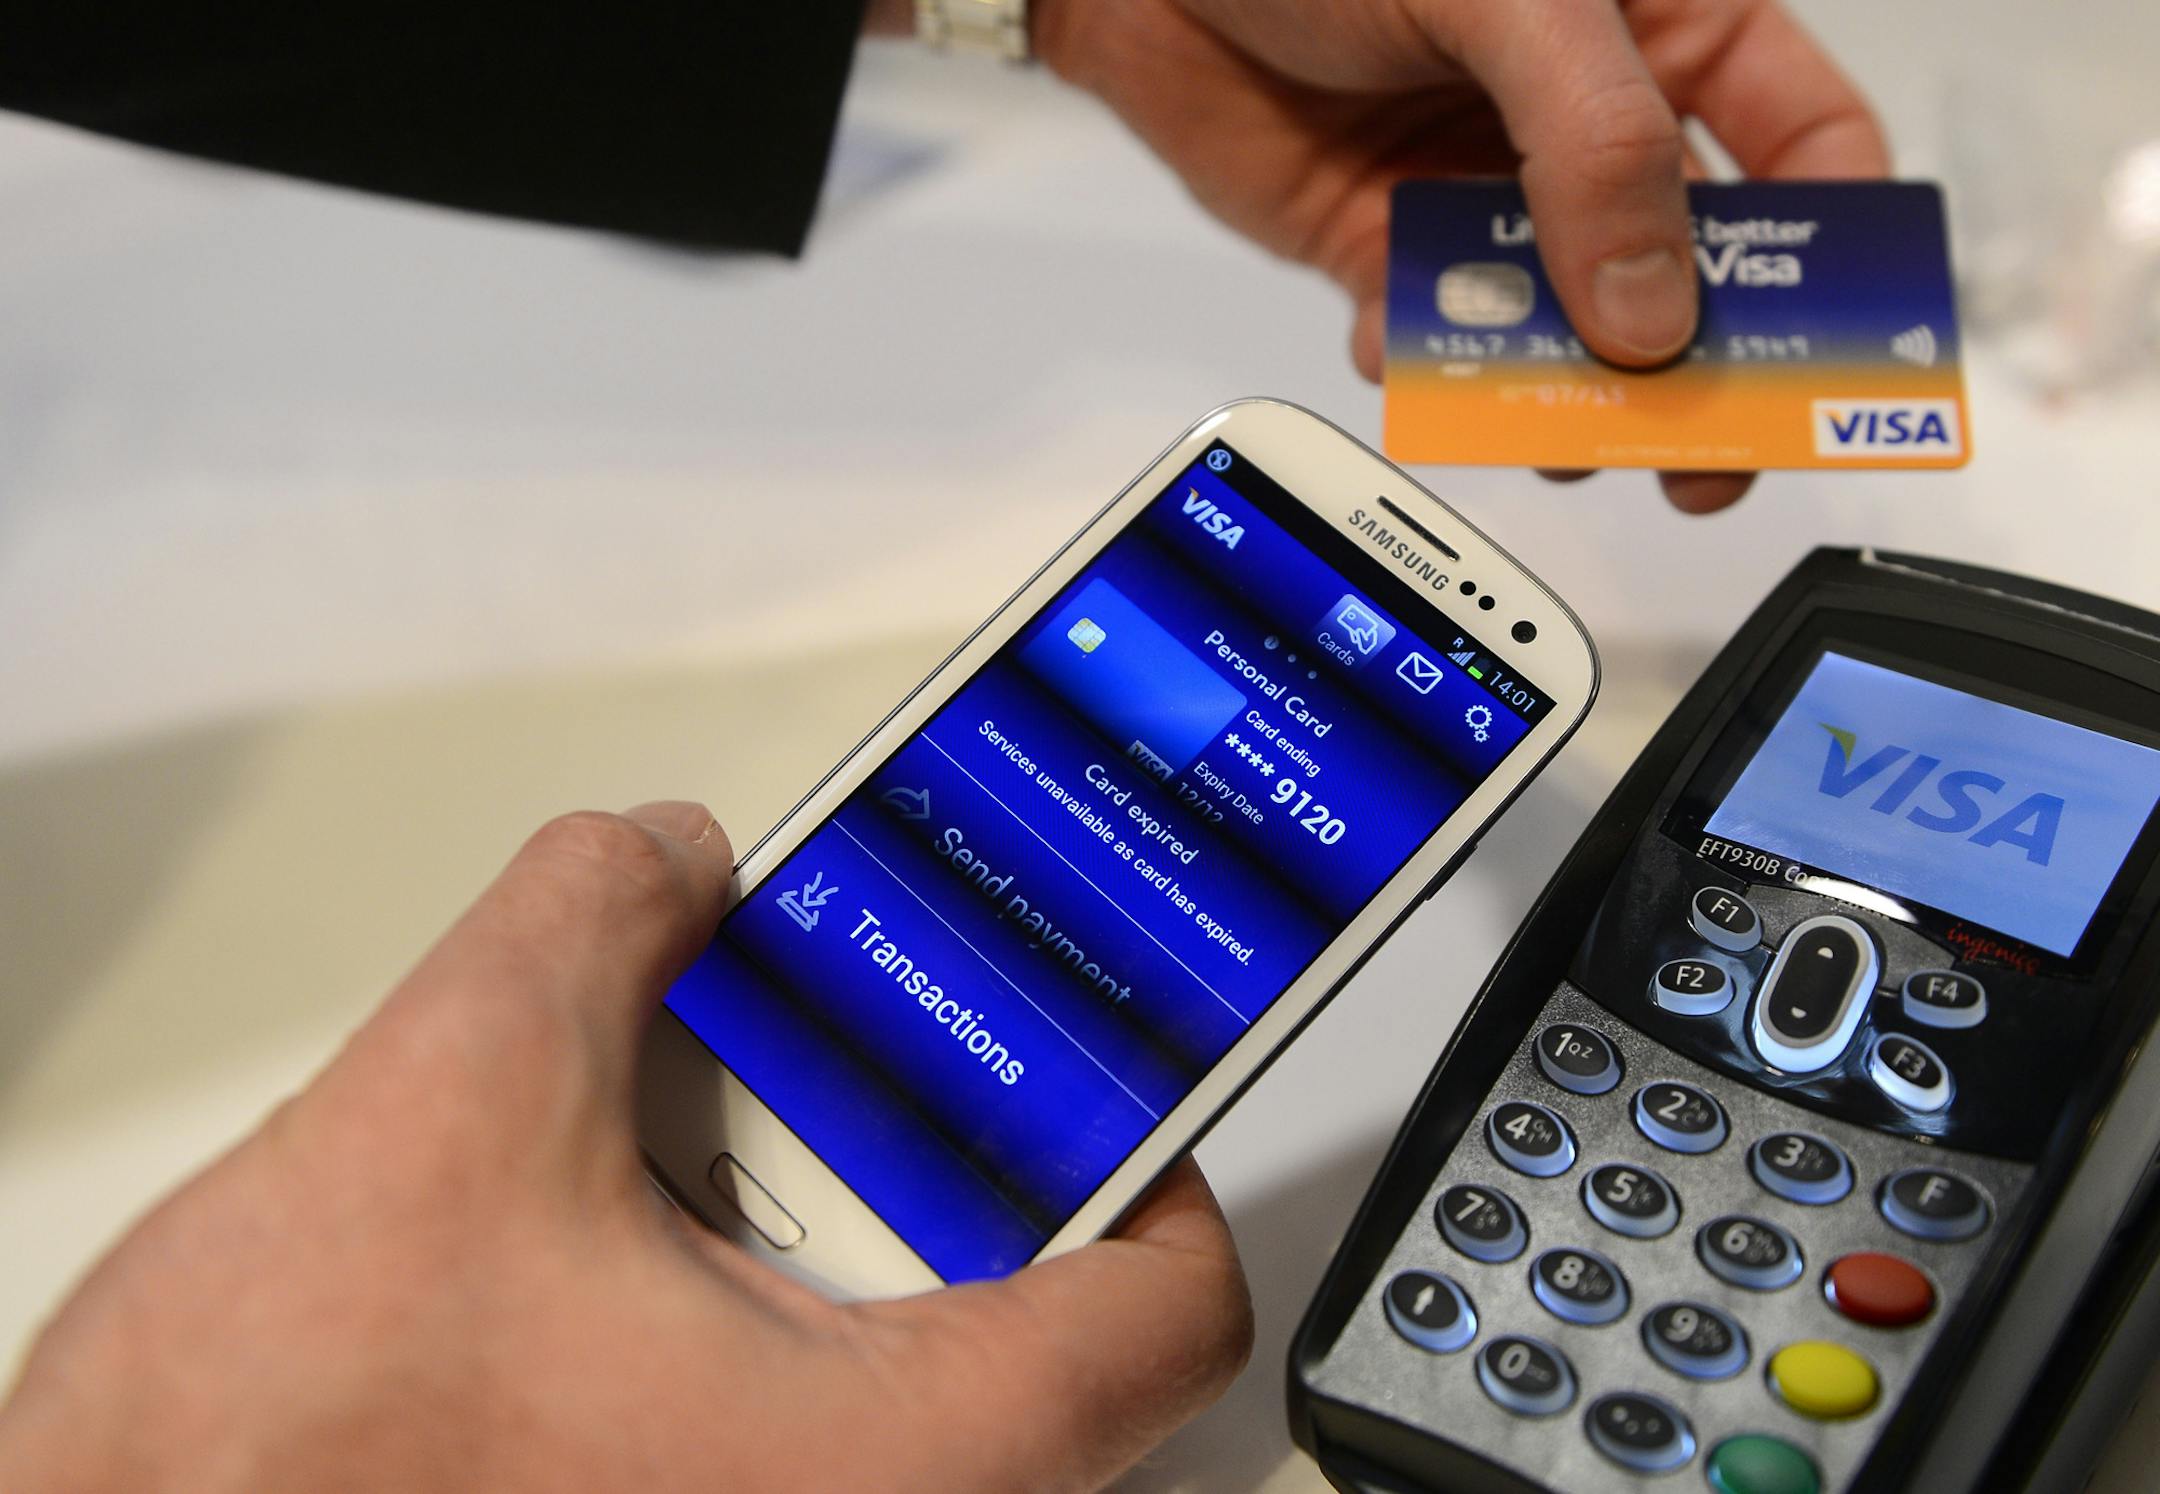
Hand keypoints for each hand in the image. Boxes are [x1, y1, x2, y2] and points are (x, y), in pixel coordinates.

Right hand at [0, 804, 1251, 1491]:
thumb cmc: (277, 1462)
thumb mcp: (451, 1098)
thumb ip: (591, 919)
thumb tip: (663, 861)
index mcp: (892, 1450)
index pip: (1165, 1304)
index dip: (1159, 1143)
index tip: (1100, 1051)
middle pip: (1022, 1292)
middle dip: (929, 1130)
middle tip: (867, 1022)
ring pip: (880, 1334)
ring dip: (809, 1186)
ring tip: (709, 1085)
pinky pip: (771, 1380)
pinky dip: (726, 1260)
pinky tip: (620, 1178)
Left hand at [1036, 0, 1887, 512]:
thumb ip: (1595, 143)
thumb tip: (1655, 313)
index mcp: (1663, 32)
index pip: (1802, 144)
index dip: (1841, 245)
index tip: (1845, 347)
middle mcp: (1588, 126)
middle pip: (1691, 271)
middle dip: (1703, 370)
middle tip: (1708, 458)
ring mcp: (1490, 195)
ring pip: (1566, 328)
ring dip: (1562, 391)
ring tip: (1553, 432)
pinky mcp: (1390, 250)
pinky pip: (1437, 339)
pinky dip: (1427, 365)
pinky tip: (1393, 338)